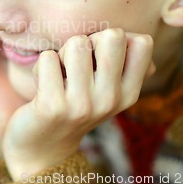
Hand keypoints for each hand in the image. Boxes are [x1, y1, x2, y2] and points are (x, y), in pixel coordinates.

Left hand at [2, 29, 153, 178]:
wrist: (42, 147)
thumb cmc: (73, 104)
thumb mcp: (106, 89)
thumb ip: (123, 64)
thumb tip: (138, 38)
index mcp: (129, 94)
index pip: (142, 43)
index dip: (114, 40)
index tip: (98, 58)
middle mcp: (111, 100)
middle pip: (111, 36)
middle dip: (88, 41)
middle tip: (74, 64)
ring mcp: (83, 105)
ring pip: (77, 43)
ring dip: (61, 54)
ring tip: (58, 76)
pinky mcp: (53, 106)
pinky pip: (48, 58)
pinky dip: (40, 66)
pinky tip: (43, 86)